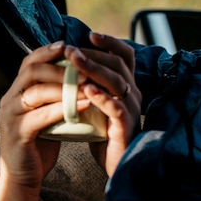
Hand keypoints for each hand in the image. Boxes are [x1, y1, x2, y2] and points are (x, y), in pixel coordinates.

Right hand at [0, 42, 69, 200]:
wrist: (22, 178)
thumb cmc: (38, 145)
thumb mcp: (44, 115)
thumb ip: (53, 97)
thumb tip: (77, 76)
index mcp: (14, 93)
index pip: (27, 63)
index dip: (46, 51)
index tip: (67, 45)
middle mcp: (8, 101)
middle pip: (30, 71)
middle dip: (58, 65)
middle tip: (82, 65)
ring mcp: (10, 117)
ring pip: (35, 92)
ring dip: (64, 86)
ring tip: (87, 83)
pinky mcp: (16, 134)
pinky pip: (41, 116)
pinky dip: (64, 108)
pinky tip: (84, 104)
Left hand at [65, 32, 140, 175]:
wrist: (116, 165)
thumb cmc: (103, 132)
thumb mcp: (97, 103)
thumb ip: (89, 83)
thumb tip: (67, 61)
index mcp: (126, 85)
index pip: (124, 55)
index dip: (110, 43)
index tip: (90, 35)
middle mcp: (133, 93)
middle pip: (117, 65)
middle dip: (92, 54)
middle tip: (70, 49)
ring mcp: (131, 110)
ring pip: (117, 83)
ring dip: (94, 70)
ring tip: (74, 61)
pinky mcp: (125, 128)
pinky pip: (117, 109)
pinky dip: (102, 98)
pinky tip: (87, 91)